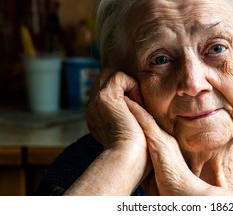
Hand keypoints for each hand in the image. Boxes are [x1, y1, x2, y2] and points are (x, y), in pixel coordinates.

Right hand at [64, 68, 151, 194]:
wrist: (130, 157)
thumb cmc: (137, 152)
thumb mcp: (131, 132)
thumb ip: (129, 119)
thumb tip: (139, 109)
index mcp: (98, 117)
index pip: (107, 92)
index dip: (123, 92)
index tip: (136, 108)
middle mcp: (94, 108)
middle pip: (105, 79)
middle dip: (123, 84)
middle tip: (136, 102)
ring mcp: (96, 102)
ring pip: (110, 75)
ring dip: (127, 84)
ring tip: (137, 102)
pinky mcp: (105, 98)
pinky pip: (118, 76)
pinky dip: (132, 84)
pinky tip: (137, 102)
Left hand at [126, 100, 232, 195]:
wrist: (184, 193)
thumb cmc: (169, 187)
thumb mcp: (158, 170)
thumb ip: (150, 162)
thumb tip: (136, 162)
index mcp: (164, 144)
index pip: (149, 125)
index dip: (138, 114)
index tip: (128, 104)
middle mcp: (164, 138)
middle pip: (148, 117)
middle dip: (136, 105)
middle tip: (124, 92)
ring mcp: (163, 140)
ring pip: (146, 116)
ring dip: (134, 104)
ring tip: (122, 92)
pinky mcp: (160, 144)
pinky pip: (147, 123)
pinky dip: (137, 112)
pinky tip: (127, 102)